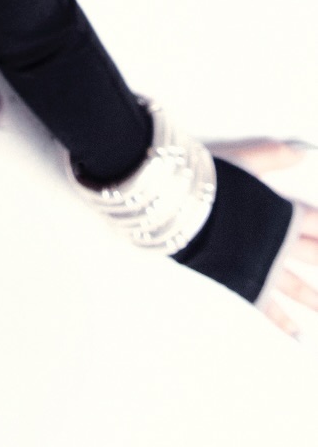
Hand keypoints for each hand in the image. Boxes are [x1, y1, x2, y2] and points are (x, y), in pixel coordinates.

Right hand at [209, 139, 317, 338]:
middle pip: (314, 256)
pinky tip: (299, 335)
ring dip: (315, 298)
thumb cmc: (209, 181)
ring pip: (298, 286)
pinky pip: (271, 309)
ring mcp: (264, 266)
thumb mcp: (244, 160)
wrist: (181, 208)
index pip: (316, 221)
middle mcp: (279, 242)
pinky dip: (285, 322)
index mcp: (281, 211)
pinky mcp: (246, 284)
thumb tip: (301, 150)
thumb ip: (273, 155)